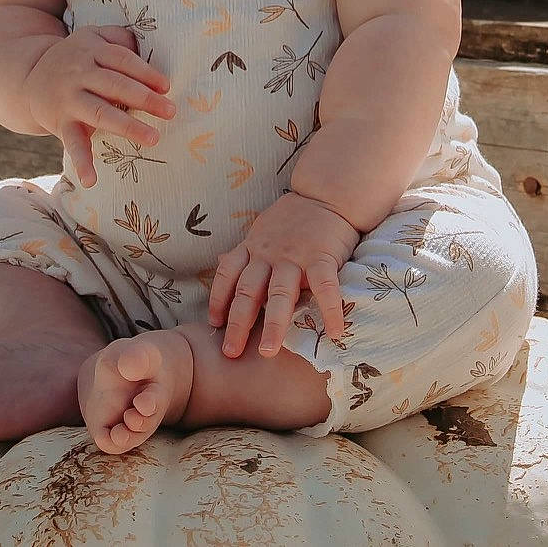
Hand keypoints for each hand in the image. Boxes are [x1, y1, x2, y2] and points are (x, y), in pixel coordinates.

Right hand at [21, 26, 174, 187]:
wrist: (27, 78)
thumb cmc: (76, 57)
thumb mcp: (92, 36)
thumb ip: (119, 38)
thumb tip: (146, 48)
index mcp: (91, 50)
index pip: (121, 59)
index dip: (144, 72)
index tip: (166, 86)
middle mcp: (78, 74)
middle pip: (114, 84)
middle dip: (144, 98)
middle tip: (170, 111)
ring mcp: (68, 99)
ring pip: (99, 112)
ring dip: (127, 126)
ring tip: (153, 138)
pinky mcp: (60, 123)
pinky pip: (72, 143)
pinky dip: (82, 162)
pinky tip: (91, 180)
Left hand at [208, 191, 360, 359]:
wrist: (327, 194)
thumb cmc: (294, 217)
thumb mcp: (261, 229)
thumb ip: (246, 251)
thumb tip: (221, 263)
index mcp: (253, 247)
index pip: (228, 274)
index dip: (218, 299)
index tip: (213, 323)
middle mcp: (269, 254)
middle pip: (248, 291)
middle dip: (237, 323)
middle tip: (230, 352)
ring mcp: (295, 256)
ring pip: (279, 294)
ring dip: (273, 325)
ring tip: (267, 352)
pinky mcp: (322, 257)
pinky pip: (325, 287)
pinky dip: (330, 310)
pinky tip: (334, 333)